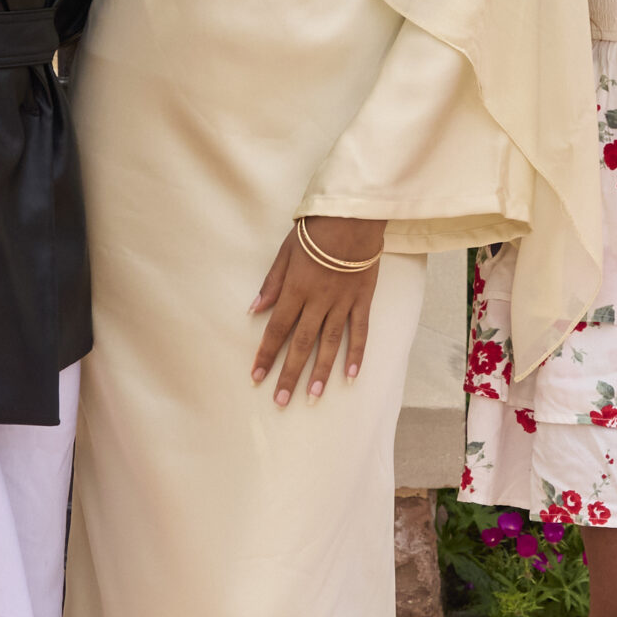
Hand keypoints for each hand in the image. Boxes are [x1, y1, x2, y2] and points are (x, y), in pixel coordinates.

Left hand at [249, 216, 385, 406]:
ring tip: (312, 397)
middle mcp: (318, 300)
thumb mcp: (285, 251)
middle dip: (289, 374)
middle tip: (281, 401)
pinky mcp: (362, 299)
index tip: (256, 377)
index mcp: (296, 289)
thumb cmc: (316, 231)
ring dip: (320, 372)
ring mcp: (342, 302)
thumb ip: (272, 283)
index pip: (277, 328)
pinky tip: (351, 375)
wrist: (353, 215)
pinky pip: (360, 330)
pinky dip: (356, 353)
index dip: (265, 354)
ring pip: (329, 343)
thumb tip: (255, 309)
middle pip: (301, 343)